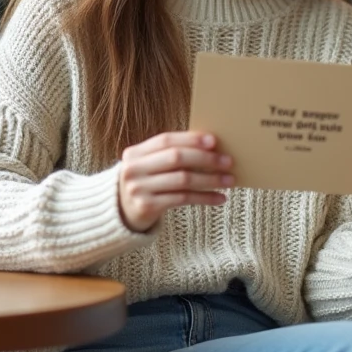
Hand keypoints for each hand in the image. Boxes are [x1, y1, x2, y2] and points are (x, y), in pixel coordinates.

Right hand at [118, 132, 233, 232]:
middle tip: (228, 161)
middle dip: (205, 159)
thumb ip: (169, 154)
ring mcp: (139, 189)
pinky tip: (220, 198)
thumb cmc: (146, 183)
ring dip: (210, 180)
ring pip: (183, 180)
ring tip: (229, 180)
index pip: (166, 140)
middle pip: (176, 158)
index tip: (214, 141)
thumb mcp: (149, 165)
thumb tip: (211, 146)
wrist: (121, 213)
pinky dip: (205, 198)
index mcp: (134, 153)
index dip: (191, 139)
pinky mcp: (147, 207)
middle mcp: (134, 169)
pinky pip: (183, 199)